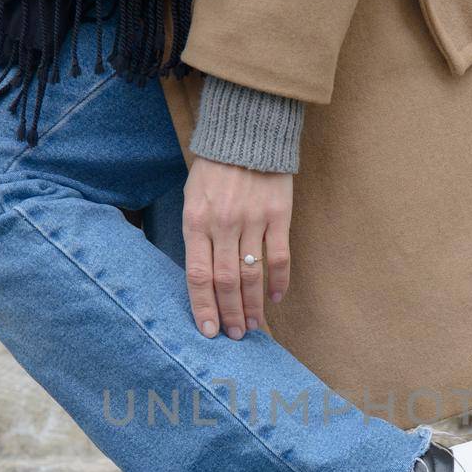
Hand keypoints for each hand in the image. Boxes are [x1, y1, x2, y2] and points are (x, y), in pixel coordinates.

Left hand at [182, 157, 292, 337]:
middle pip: (226, 281)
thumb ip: (196, 236)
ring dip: (252, 305)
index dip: (203, 306)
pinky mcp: (278, 216)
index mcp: (196, 221)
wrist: (247, 135)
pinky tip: (276, 298)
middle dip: (229, 313)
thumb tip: (202, 279)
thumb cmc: (214, 171)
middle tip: (235, 336)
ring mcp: (252, 221)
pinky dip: (279, 282)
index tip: (208, 331)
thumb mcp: (192, 199)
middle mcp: (223, 224)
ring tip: (254, 326)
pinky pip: (279, 257)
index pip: (197, 275)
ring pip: (252, 275)